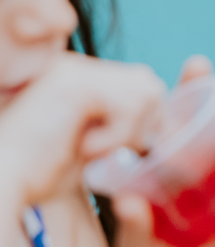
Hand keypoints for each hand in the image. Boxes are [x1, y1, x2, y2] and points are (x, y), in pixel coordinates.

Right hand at [0, 53, 164, 204]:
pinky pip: (130, 106)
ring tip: (92, 149)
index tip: (142, 146)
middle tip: (108, 150)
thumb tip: (166, 126)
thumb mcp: (93, 146)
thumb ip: (124, 128)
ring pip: (146, 93)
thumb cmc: (40, 172)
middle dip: (142, 125)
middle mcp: (78, 66)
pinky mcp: (75, 84)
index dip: (151, 117)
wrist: (2, 180)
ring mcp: (75, 70)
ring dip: (129, 132)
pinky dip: (117, 135)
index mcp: (80, 77)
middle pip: (150, 84)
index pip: (141, 83)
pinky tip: (85, 147)